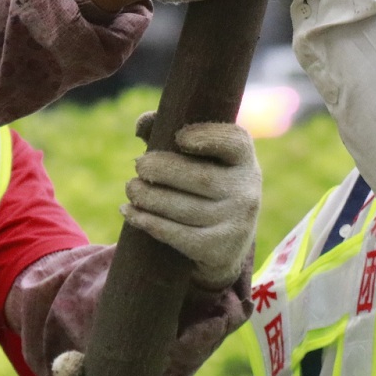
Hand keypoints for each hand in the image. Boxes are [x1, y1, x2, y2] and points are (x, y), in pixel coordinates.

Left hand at [123, 111, 259, 289]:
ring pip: (185, 208)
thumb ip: (170, 132)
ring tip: (131, 188)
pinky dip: (149, 222)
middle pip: (201, 177)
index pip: (234, 142)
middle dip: (162, 169)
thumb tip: (142, 125)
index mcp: (244, 159)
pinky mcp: (219, 250)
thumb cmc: (205, 184)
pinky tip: (129, 212)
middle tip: (139, 165)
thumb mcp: (199, 157)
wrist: (227, 243)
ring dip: (149, 197)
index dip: (207, 137)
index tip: (178, 137)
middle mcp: (246, 190)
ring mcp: (235, 222)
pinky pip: (178, 235)